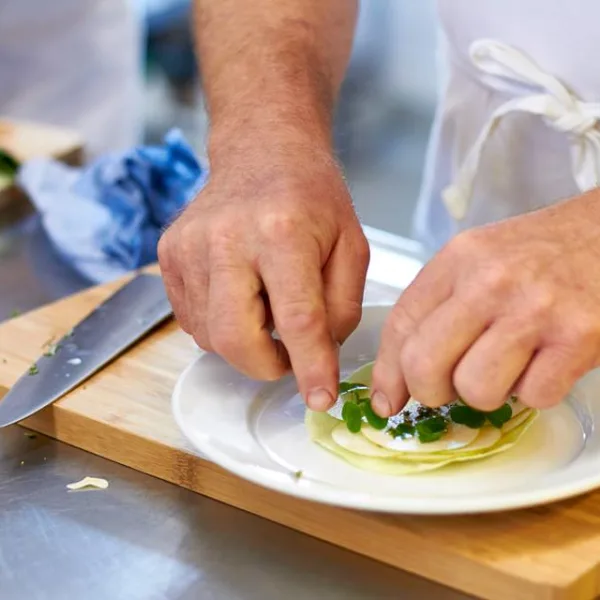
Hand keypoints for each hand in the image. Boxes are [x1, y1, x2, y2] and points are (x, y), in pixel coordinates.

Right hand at [158, 135, 368, 410]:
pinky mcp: (168, 255)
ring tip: (266, 305)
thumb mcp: (351, 246)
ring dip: (245, 343)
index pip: (296, 320)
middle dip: (266, 365)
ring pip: (211, 337)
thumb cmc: (312, 197)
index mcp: (281, 232)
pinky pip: (192, 321)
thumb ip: (341, 308)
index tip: (320, 397)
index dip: (311, 368)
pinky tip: (241, 296)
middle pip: (236, 339)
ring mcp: (188, 248)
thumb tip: (317, 357)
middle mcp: (225, 239)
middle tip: (289, 354)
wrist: (261, 151)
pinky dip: (222, 326)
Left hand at [371, 190, 599, 415]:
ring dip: (487, 393)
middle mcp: (489, 282)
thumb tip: (404, 372)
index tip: (387, 399)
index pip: (401, 324)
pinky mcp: (578, 337)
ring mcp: (534, 310)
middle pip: (425, 365)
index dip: (387, 372)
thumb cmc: (543, 251)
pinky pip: (533, 396)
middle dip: (430, 392)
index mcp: (458, 259)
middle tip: (448, 389)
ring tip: (507, 366)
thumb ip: (441, 305)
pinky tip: (543, 363)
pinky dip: (535, 392)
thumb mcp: (480, 258)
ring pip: (476, 390)